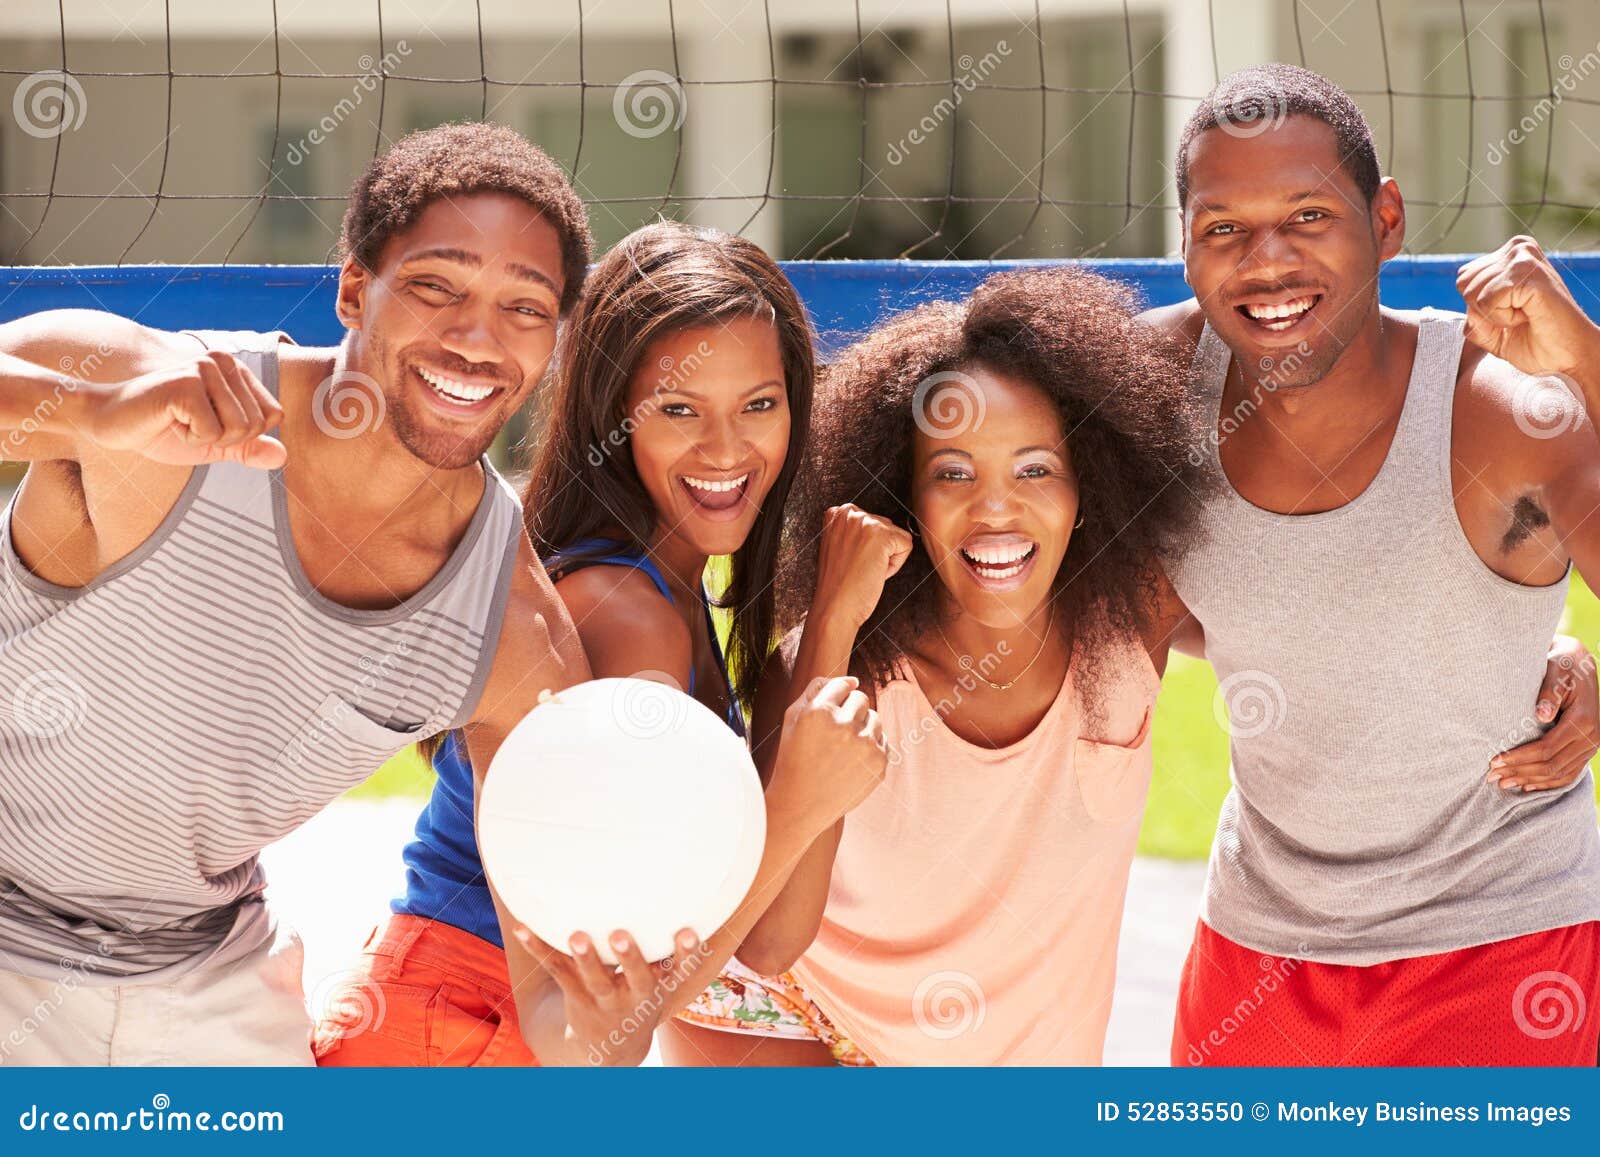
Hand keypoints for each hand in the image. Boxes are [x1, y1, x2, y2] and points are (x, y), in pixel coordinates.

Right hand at [86, 349, 286, 467]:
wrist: (110, 423)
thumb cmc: (161, 430)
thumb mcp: (214, 443)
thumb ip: (248, 448)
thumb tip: (283, 456)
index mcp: (236, 369)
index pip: (273, 416)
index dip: (243, 434)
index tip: (209, 424)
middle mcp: (224, 361)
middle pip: (257, 425)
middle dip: (224, 439)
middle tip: (189, 423)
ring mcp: (205, 369)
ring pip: (239, 429)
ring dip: (206, 438)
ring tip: (179, 420)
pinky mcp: (187, 384)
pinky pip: (212, 433)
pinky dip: (189, 439)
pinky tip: (167, 420)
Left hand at [511, 924, 709, 1066]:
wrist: (612, 1047)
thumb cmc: (641, 995)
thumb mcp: (662, 982)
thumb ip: (668, 951)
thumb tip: (678, 895)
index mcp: (660, 987)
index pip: (680, 971)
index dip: (686, 953)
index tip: (689, 933)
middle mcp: (634, 996)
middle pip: (634, 978)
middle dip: (629, 957)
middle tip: (620, 935)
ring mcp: (603, 999)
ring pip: (594, 979)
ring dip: (585, 958)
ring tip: (577, 936)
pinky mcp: (576, 996)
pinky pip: (557, 971)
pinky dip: (539, 949)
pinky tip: (523, 928)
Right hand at [772, 674, 887, 832]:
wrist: (800, 805)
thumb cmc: (794, 757)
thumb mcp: (793, 718)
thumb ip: (817, 689)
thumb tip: (853, 680)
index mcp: (819, 711)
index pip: (842, 685)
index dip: (835, 698)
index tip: (829, 713)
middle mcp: (844, 726)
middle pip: (861, 699)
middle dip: (849, 711)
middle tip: (833, 734)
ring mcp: (865, 746)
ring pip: (875, 718)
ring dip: (862, 727)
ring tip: (842, 748)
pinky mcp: (879, 764)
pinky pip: (883, 740)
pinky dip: (870, 746)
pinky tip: (851, 761)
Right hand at [811, 504, 914, 630]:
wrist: (834, 608)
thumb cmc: (838, 586)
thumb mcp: (838, 547)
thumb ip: (853, 532)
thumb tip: (880, 528)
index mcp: (837, 513)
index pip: (872, 523)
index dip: (866, 548)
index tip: (851, 562)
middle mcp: (849, 512)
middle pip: (886, 527)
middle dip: (878, 551)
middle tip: (858, 568)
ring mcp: (865, 521)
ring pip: (897, 537)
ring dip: (886, 558)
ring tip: (864, 570)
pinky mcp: (882, 534)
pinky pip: (906, 545)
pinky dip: (896, 565)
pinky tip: (875, 573)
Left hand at [1457, 236, 1599, 377]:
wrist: (1569, 357)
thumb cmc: (1535, 342)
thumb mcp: (1490, 327)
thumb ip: (1469, 309)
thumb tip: (1462, 290)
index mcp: (1510, 254)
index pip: (1464, 279)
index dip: (1480, 308)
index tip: (1513, 313)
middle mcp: (1517, 248)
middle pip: (1463, 285)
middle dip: (1483, 312)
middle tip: (1519, 316)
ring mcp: (1523, 257)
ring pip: (1473, 294)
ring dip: (1495, 317)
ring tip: (1526, 315)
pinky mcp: (1527, 273)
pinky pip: (1486, 302)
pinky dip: (1502, 318)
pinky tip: (1529, 315)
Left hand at [1488, 635, 1598, 791]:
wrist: (1581, 664)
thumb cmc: (1563, 666)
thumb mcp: (1556, 671)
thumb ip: (1550, 692)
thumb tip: (1542, 714)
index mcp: (1583, 720)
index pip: (1547, 748)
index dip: (1520, 758)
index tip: (1495, 761)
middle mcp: (1592, 737)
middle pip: (1552, 765)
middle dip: (1520, 773)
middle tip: (1492, 777)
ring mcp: (1591, 746)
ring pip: (1560, 774)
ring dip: (1531, 781)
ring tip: (1503, 784)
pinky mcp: (1586, 749)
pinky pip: (1569, 773)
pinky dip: (1548, 783)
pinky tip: (1528, 786)